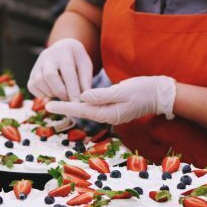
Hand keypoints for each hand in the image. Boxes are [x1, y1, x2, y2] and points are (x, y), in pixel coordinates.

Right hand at [27, 38, 92, 100]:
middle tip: (68, 100)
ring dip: (51, 93)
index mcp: (65, 53)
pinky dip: (41, 94)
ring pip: (39, 82)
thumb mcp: (85, 66)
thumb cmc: (77, 61)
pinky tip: (51, 93)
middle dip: (60, 92)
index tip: (77, 103)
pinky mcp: (31, 73)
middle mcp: (48, 56)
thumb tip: (83, 99)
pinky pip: (32, 87)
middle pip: (50, 76)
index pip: (68, 73)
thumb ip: (85, 81)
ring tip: (61, 94)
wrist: (63, 49)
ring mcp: (37, 64)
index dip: (72, 91)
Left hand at [45, 76, 176, 124]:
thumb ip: (102, 95)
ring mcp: (111, 114)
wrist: (161, 94)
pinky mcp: (114, 109)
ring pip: (87, 111)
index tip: (49, 105)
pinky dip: (83, 104)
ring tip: (56, 102)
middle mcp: (108, 116)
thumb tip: (82, 97)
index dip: (64, 107)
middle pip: (82, 113)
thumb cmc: (144, 90)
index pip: (81, 110)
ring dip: (72, 107)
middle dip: (64, 108)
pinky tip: (76, 100)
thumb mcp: (123, 90)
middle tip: (45, 104)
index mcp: (109, 113)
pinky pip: (94, 108)